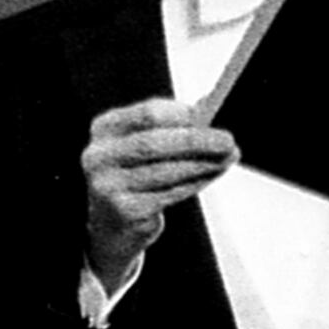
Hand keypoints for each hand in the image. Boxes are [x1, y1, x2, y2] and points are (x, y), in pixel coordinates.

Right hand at [82, 96, 236, 283]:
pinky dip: (196, 182)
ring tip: (226, 158)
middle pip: (153, 143)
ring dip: (202, 164)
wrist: (112, 223)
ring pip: (165, 171)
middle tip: (227, 141)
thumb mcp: (142, 144)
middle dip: (196, 141)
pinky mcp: (126, 210)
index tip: (210, 115)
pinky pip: (170, 194)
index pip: (146, 114)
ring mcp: (109, 185)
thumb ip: (171, 125)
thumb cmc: (134, 174)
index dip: (181, 114)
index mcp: (105, 128)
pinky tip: (212, 174)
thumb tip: (209, 105)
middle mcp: (101, 155)